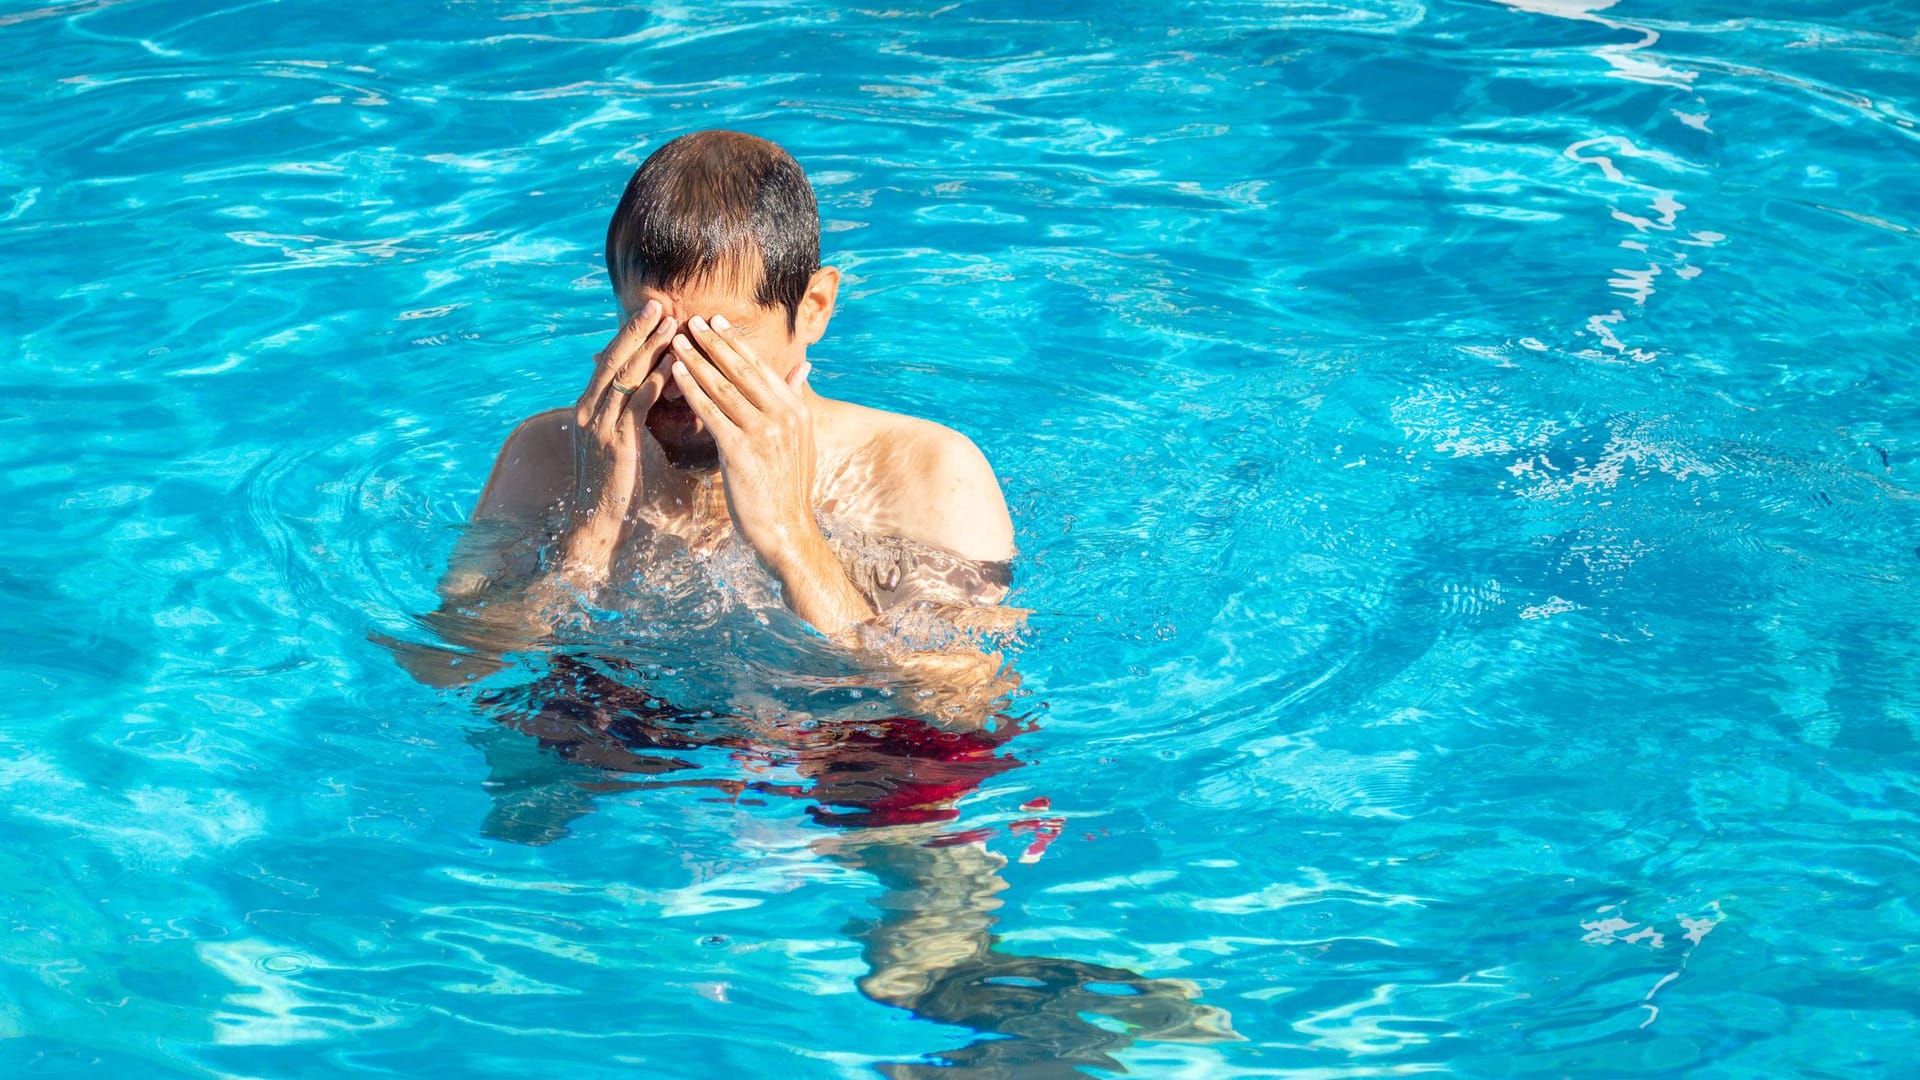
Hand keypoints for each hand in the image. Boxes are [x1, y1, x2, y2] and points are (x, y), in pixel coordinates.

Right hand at [563, 300, 675, 568]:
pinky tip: (673, 367)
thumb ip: (632, 414)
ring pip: (624, 377)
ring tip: (670, 324)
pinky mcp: (614, 443)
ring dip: (649, 348)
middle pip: (614, 360)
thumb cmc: (617, 486)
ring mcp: (599, 426)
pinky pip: (635, 406)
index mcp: (591, 408)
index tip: (652, 312)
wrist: (596, 524)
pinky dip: (653, 383)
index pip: (612, 361)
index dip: (631, 336)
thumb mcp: (623, 441)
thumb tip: (652, 389)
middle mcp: (589, 411)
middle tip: (659, 304)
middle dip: (637, 331)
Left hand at [668, 314, 815, 561]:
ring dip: (698, 361)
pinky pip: (712, 412)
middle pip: (742, 371)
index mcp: (795, 410)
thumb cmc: (786, 488)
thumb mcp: (800, 441)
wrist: (787, 530)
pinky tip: (676, 375)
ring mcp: (764, 432)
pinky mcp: (742, 450)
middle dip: (714, 343)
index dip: (736, 344)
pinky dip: (693, 390)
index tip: (717, 323)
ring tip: (677, 341)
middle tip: (692, 320)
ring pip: (724, 387)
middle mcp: (783, 416)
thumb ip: (795, 401)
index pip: (761, 368)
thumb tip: (803, 369)